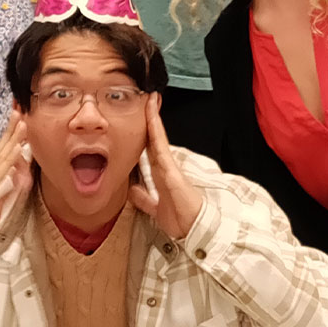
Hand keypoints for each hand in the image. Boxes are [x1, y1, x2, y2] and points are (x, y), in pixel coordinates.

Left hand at [128, 93, 201, 238]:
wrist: (194, 229)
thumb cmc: (180, 218)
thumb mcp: (155, 208)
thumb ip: (145, 199)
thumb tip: (132, 190)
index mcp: (162, 175)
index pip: (151, 149)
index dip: (146, 132)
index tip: (141, 115)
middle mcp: (166, 167)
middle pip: (154, 138)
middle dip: (150, 118)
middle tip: (147, 97)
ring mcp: (170, 167)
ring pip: (158, 138)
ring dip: (153, 119)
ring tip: (150, 99)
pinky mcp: (172, 171)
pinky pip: (161, 147)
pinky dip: (156, 132)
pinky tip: (152, 119)